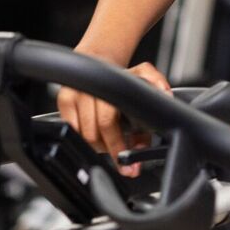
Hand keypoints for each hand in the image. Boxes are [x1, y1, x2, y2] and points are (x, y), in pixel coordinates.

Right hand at [58, 60, 169, 176]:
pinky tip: (97, 134)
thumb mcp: (145, 78)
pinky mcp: (63, 100)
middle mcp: (91, 89)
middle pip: (95, 134)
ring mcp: (76, 94)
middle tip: (121, 160)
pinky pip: (72, 130)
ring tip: (111, 142)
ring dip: (98, 145)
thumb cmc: (125, 77)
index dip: (117, 146)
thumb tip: (166, 96)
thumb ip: (158, 85)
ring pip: (83, 135)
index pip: (108, 122)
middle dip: (110, 151)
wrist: (100, 63)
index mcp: (112, 85)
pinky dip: (84, 138)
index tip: (128, 166)